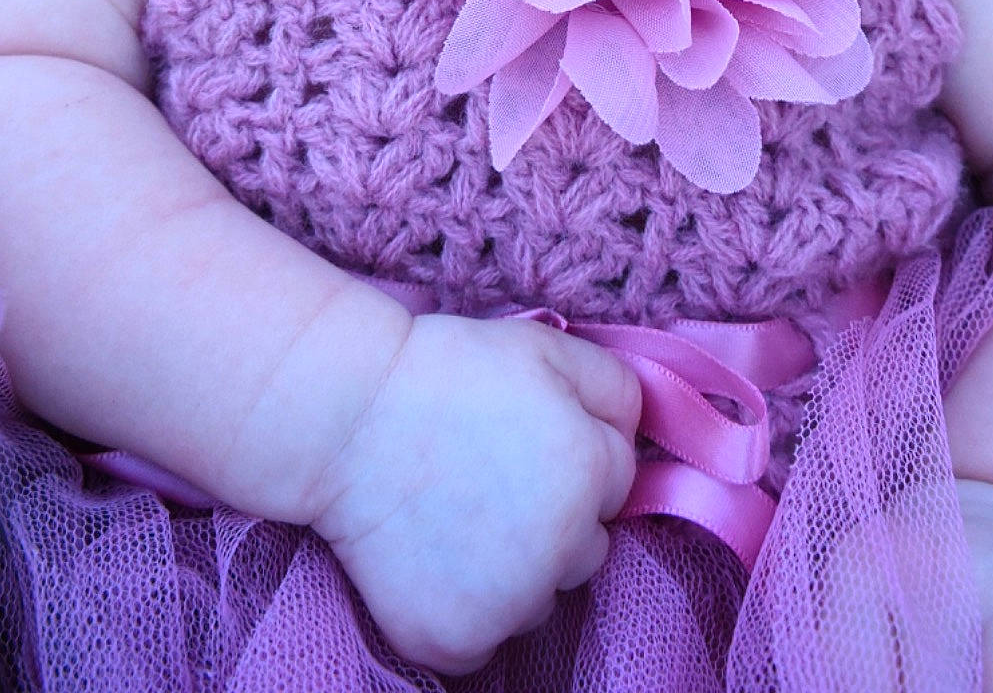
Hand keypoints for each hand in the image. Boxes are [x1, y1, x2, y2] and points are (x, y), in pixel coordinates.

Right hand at [310, 311, 640, 675]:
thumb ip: (616, 387)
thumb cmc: (448, 373)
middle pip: (586, 551)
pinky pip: (488, 643)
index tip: (523, 442)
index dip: (572, 459)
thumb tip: (644, 436)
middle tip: (489, 482)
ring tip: (456, 519)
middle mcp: (563, 548)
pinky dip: (467, 614)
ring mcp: (509, 603)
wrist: (347, 419)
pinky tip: (434, 561)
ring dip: (515, 573)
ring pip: (539, 599)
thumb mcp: (547, 349)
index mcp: (590, 473)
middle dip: (553, 523)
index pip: (616, 484)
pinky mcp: (457, 641)